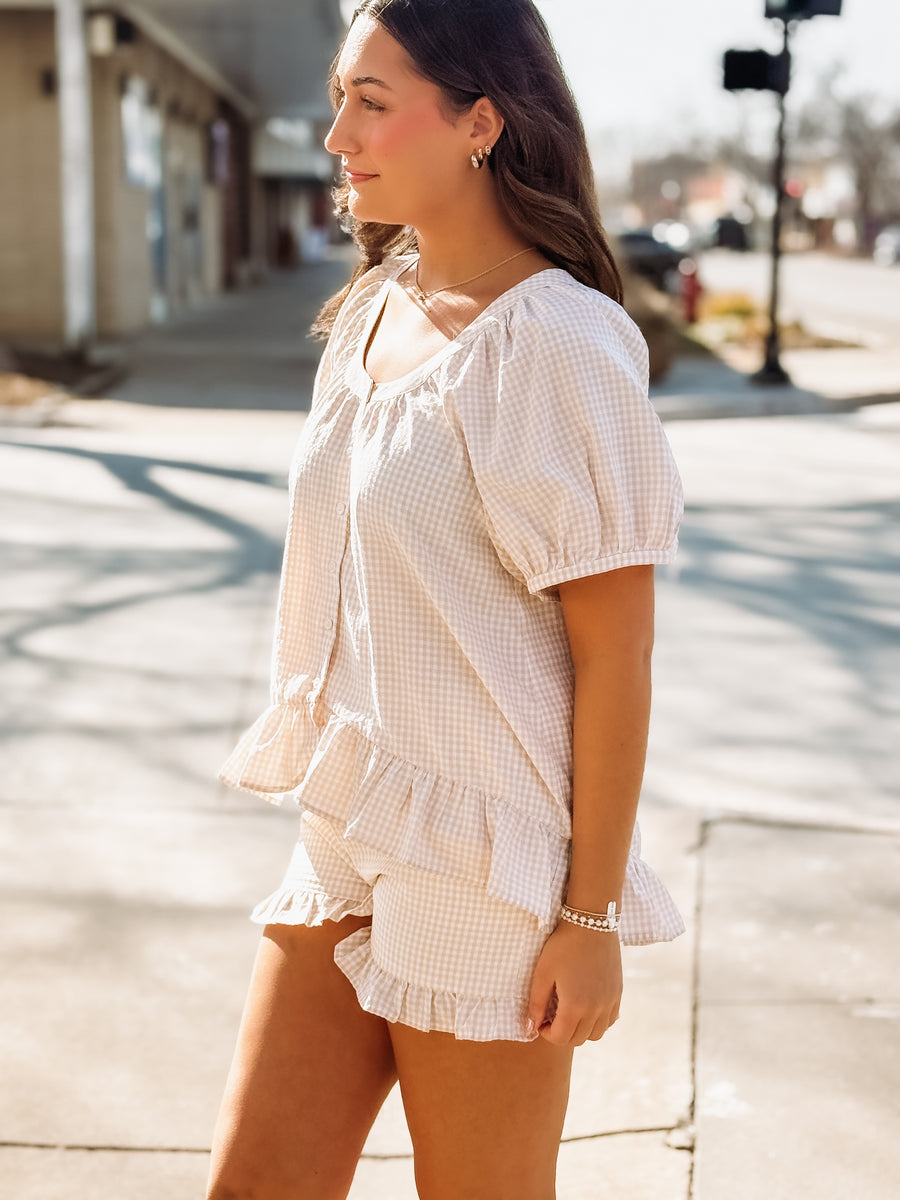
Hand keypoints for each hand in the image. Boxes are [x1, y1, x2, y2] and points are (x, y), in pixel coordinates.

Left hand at [527, 922, 622, 1045]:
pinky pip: (609, 1021)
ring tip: (569, 1013)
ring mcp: (610, 1002)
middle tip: (552, 1017)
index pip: (560, 1038)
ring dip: (581, 1030)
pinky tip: (587, 1007)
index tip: (540, 1020)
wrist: (591, 923)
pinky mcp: (618, 993)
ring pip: (596, 1034)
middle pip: (578, 1039)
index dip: (546, 1033)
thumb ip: (536, 1003)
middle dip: (561, 1033)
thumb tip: (531, 1026)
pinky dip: (597, 1022)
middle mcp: (596, 1009)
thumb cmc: (563, 946)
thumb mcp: (543, 973)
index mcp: (575, 1006)